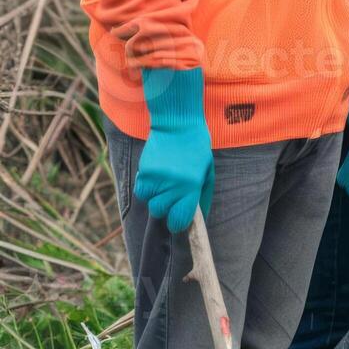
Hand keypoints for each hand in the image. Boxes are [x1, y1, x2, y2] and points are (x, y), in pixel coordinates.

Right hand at [134, 67, 214, 233]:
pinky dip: (147, 188)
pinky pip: (141, 192)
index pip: (179, 221)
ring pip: (149, 203)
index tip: (179, 219)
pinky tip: (157, 175)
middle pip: (161, 213)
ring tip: (166, 181)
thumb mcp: (207, 173)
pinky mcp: (143, 173)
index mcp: (191, 187)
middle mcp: (172, 186)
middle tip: (174, 193)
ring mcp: (155, 180)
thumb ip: (203, 198)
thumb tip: (198, 221)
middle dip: (167, 208)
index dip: (179, 223)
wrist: (178, 124)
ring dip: (156, 197)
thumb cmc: (197, 150)